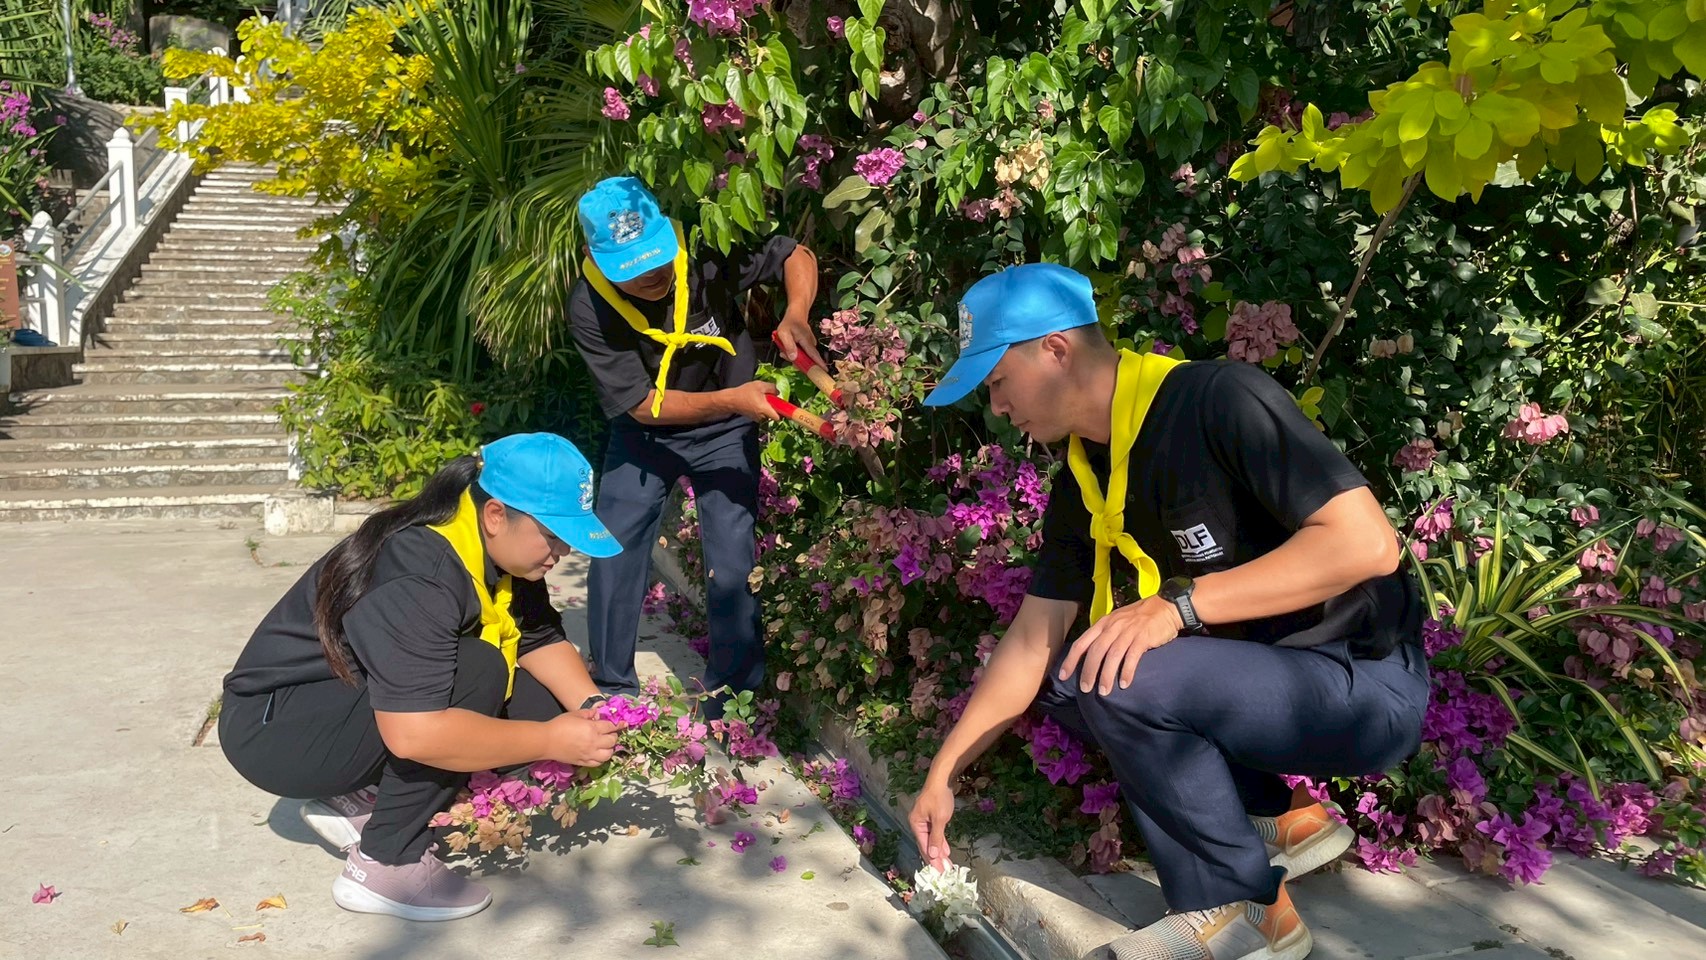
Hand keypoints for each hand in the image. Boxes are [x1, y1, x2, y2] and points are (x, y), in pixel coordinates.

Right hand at [545, 711, 618, 766]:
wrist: (546, 741)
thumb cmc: (560, 725)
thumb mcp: (575, 714)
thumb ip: (589, 714)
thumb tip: (598, 714)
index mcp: (592, 728)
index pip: (612, 727)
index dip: (619, 725)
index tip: (624, 724)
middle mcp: (594, 742)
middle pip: (612, 741)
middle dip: (613, 736)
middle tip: (609, 733)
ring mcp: (589, 754)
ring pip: (608, 754)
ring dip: (609, 749)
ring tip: (604, 745)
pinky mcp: (583, 762)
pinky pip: (598, 763)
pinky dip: (601, 758)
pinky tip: (598, 753)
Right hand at [726, 380, 780, 420]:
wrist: (731, 400)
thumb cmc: (745, 392)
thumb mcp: (760, 385)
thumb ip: (772, 388)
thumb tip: (778, 392)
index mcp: (765, 409)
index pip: (778, 417)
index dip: (782, 412)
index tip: (782, 406)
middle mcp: (762, 416)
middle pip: (773, 415)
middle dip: (773, 408)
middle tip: (770, 399)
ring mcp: (757, 418)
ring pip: (767, 415)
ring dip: (767, 408)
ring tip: (761, 399)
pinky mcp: (753, 418)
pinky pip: (761, 414)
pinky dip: (761, 409)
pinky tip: (756, 402)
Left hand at [775, 314, 826, 369]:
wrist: (796, 314)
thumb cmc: (789, 323)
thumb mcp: (783, 333)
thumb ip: (788, 346)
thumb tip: (794, 358)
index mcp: (806, 341)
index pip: (813, 355)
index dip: (818, 364)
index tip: (824, 372)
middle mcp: (811, 344)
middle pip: (808, 359)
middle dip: (797, 361)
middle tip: (783, 354)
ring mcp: (811, 344)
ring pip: (804, 356)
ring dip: (794, 356)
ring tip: (784, 349)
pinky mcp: (808, 344)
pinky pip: (804, 353)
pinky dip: (796, 353)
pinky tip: (789, 348)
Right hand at [909, 780, 955, 870]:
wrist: (942, 779)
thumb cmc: (940, 798)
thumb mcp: (939, 819)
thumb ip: (936, 837)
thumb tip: (933, 855)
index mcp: (916, 823)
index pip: (924, 845)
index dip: (932, 859)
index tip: (939, 871)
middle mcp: (917, 823)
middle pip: (926, 844)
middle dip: (935, 857)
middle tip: (944, 871)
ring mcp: (924, 820)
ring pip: (931, 839)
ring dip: (939, 851)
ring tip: (946, 864)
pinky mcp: (931, 816)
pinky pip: (935, 832)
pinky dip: (940, 841)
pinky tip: (945, 850)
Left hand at [1056, 595, 1183, 694]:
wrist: (1166, 607)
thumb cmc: (1139, 617)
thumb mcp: (1117, 621)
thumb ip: (1105, 635)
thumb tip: (1092, 655)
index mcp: (1103, 624)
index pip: (1081, 642)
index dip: (1071, 660)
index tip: (1064, 676)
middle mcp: (1112, 627)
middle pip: (1095, 651)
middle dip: (1088, 671)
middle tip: (1085, 688)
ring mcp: (1128, 631)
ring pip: (1112, 655)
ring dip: (1106, 675)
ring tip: (1104, 691)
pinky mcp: (1143, 637)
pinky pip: (1132, 656)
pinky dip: (1127, 671)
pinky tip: (1124, 683)